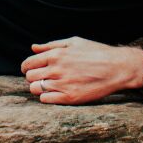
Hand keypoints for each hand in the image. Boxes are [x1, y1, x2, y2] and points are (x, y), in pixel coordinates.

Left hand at [21, 36, 142, 103]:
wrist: (116, 68)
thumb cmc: (96, 52)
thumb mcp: (74, 42)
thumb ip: (51, 45)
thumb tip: (33, 47)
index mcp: (56, 54)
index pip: (29, 63)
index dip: (26, 67)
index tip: (29, 69)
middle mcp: (56, 69)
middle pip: (30, 77)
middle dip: (32, 77)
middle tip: (41, 77)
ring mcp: (62, 84)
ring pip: (35, 89)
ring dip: (38, 87)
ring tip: (48, 85)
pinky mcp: (70, 98)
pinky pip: (45, 100)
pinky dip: (46, 97)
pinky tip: (55, 92)